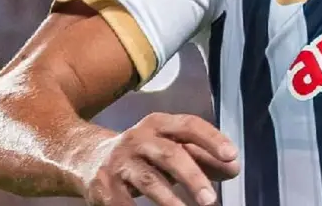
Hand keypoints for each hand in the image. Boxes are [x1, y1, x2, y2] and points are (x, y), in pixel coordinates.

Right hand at [79, 113, 239, 205]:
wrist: (88, 158)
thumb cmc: (144, 154)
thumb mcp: (171, 148)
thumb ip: (203, 156)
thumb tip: (233, 168)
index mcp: (160, 124)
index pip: (190, 126)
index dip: (212, 139)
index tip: (231, 156)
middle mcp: (139, 138)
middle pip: (170, 154)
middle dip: (193, 177)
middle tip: (211, 200)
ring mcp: (120, 161)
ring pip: (149, 180)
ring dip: (170, 200)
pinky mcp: (104, 185)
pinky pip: (124, 202)